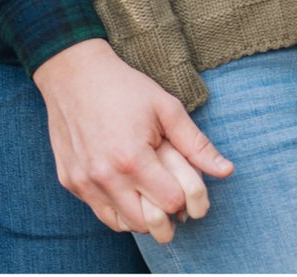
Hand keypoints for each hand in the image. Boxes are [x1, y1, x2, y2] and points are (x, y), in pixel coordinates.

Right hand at [32, 38, 231, 243]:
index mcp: (132, 158)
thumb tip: (226, 171)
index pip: (172, 203)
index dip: (186, 197)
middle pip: (148, 224)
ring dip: (141, 216)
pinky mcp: (69, 181)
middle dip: (166, 215)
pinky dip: (117, 210)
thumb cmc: (123, 87)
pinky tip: (125, 189)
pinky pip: (100, 212)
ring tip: (148, 193)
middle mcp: (104, 176)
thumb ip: (196, 144)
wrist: (72, 72)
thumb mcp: (165, 107)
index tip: (184, 184)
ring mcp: (83, 181)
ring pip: (123, 224)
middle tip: (170, 195)